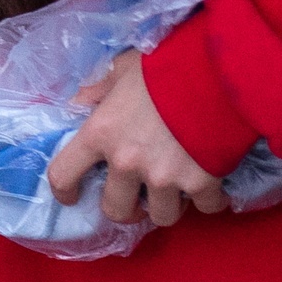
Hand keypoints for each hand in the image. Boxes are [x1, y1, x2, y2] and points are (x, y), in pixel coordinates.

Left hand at [45, 50, 227, 226]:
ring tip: (175, 189)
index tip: (73, 196)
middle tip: (137, 195)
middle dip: (125, 207)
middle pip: (115, 210)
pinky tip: (211, 183)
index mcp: (100, 133)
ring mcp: (164, 177)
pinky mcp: (201, 183)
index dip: (65, 191)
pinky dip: (209, 199)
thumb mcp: (123, 69)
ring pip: (160, 217)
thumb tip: (79, 103)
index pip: (63, 175)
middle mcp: (127, 161)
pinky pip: (205, 208)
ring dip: (167, 205)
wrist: (218, 69)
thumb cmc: (165, 65)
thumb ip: (99, 89)